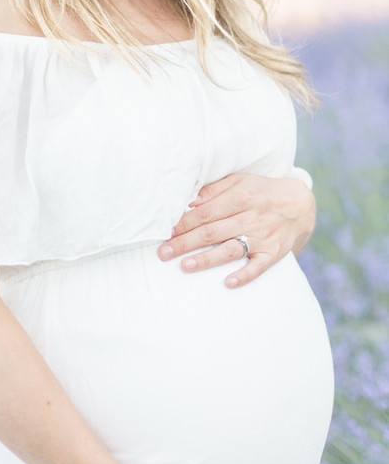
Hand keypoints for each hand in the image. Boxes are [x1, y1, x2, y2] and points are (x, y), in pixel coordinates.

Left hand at [157, 173, 315, 288]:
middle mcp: (252, 217)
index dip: (183, 223)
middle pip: (212, 232)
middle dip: (185, 243)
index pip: (205, 213)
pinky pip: (259, 266)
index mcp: (241, 197)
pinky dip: (245, 275)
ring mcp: (263, 236)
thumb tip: (190, 201)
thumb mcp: (240, 181)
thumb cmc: (261, 192)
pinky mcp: (274, 252)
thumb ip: (215, 190)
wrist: (300, 204)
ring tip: (185, 266)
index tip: (166, 232)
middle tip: (163, 253)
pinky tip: (228, 283)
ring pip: (230, 249)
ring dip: (207, 259)